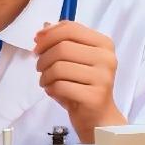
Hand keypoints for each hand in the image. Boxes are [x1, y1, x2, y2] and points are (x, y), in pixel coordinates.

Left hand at [34, 20, 121, 143]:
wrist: (97, 117)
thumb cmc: (84, 85)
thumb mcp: (75, 59)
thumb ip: (62, 40)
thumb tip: (43, 28)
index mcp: (104, 44)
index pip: (71, 29)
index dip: (49, 35)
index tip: (37, 45)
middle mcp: (107, 58)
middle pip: (62, 48)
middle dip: (43, 57)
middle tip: (39, 67)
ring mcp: (103, 78)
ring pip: (59, 67)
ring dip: (45, 75)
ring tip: (45, 81)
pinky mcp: (94, 96)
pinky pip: (60, 86)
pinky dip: (50, 88)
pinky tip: (52, 91)